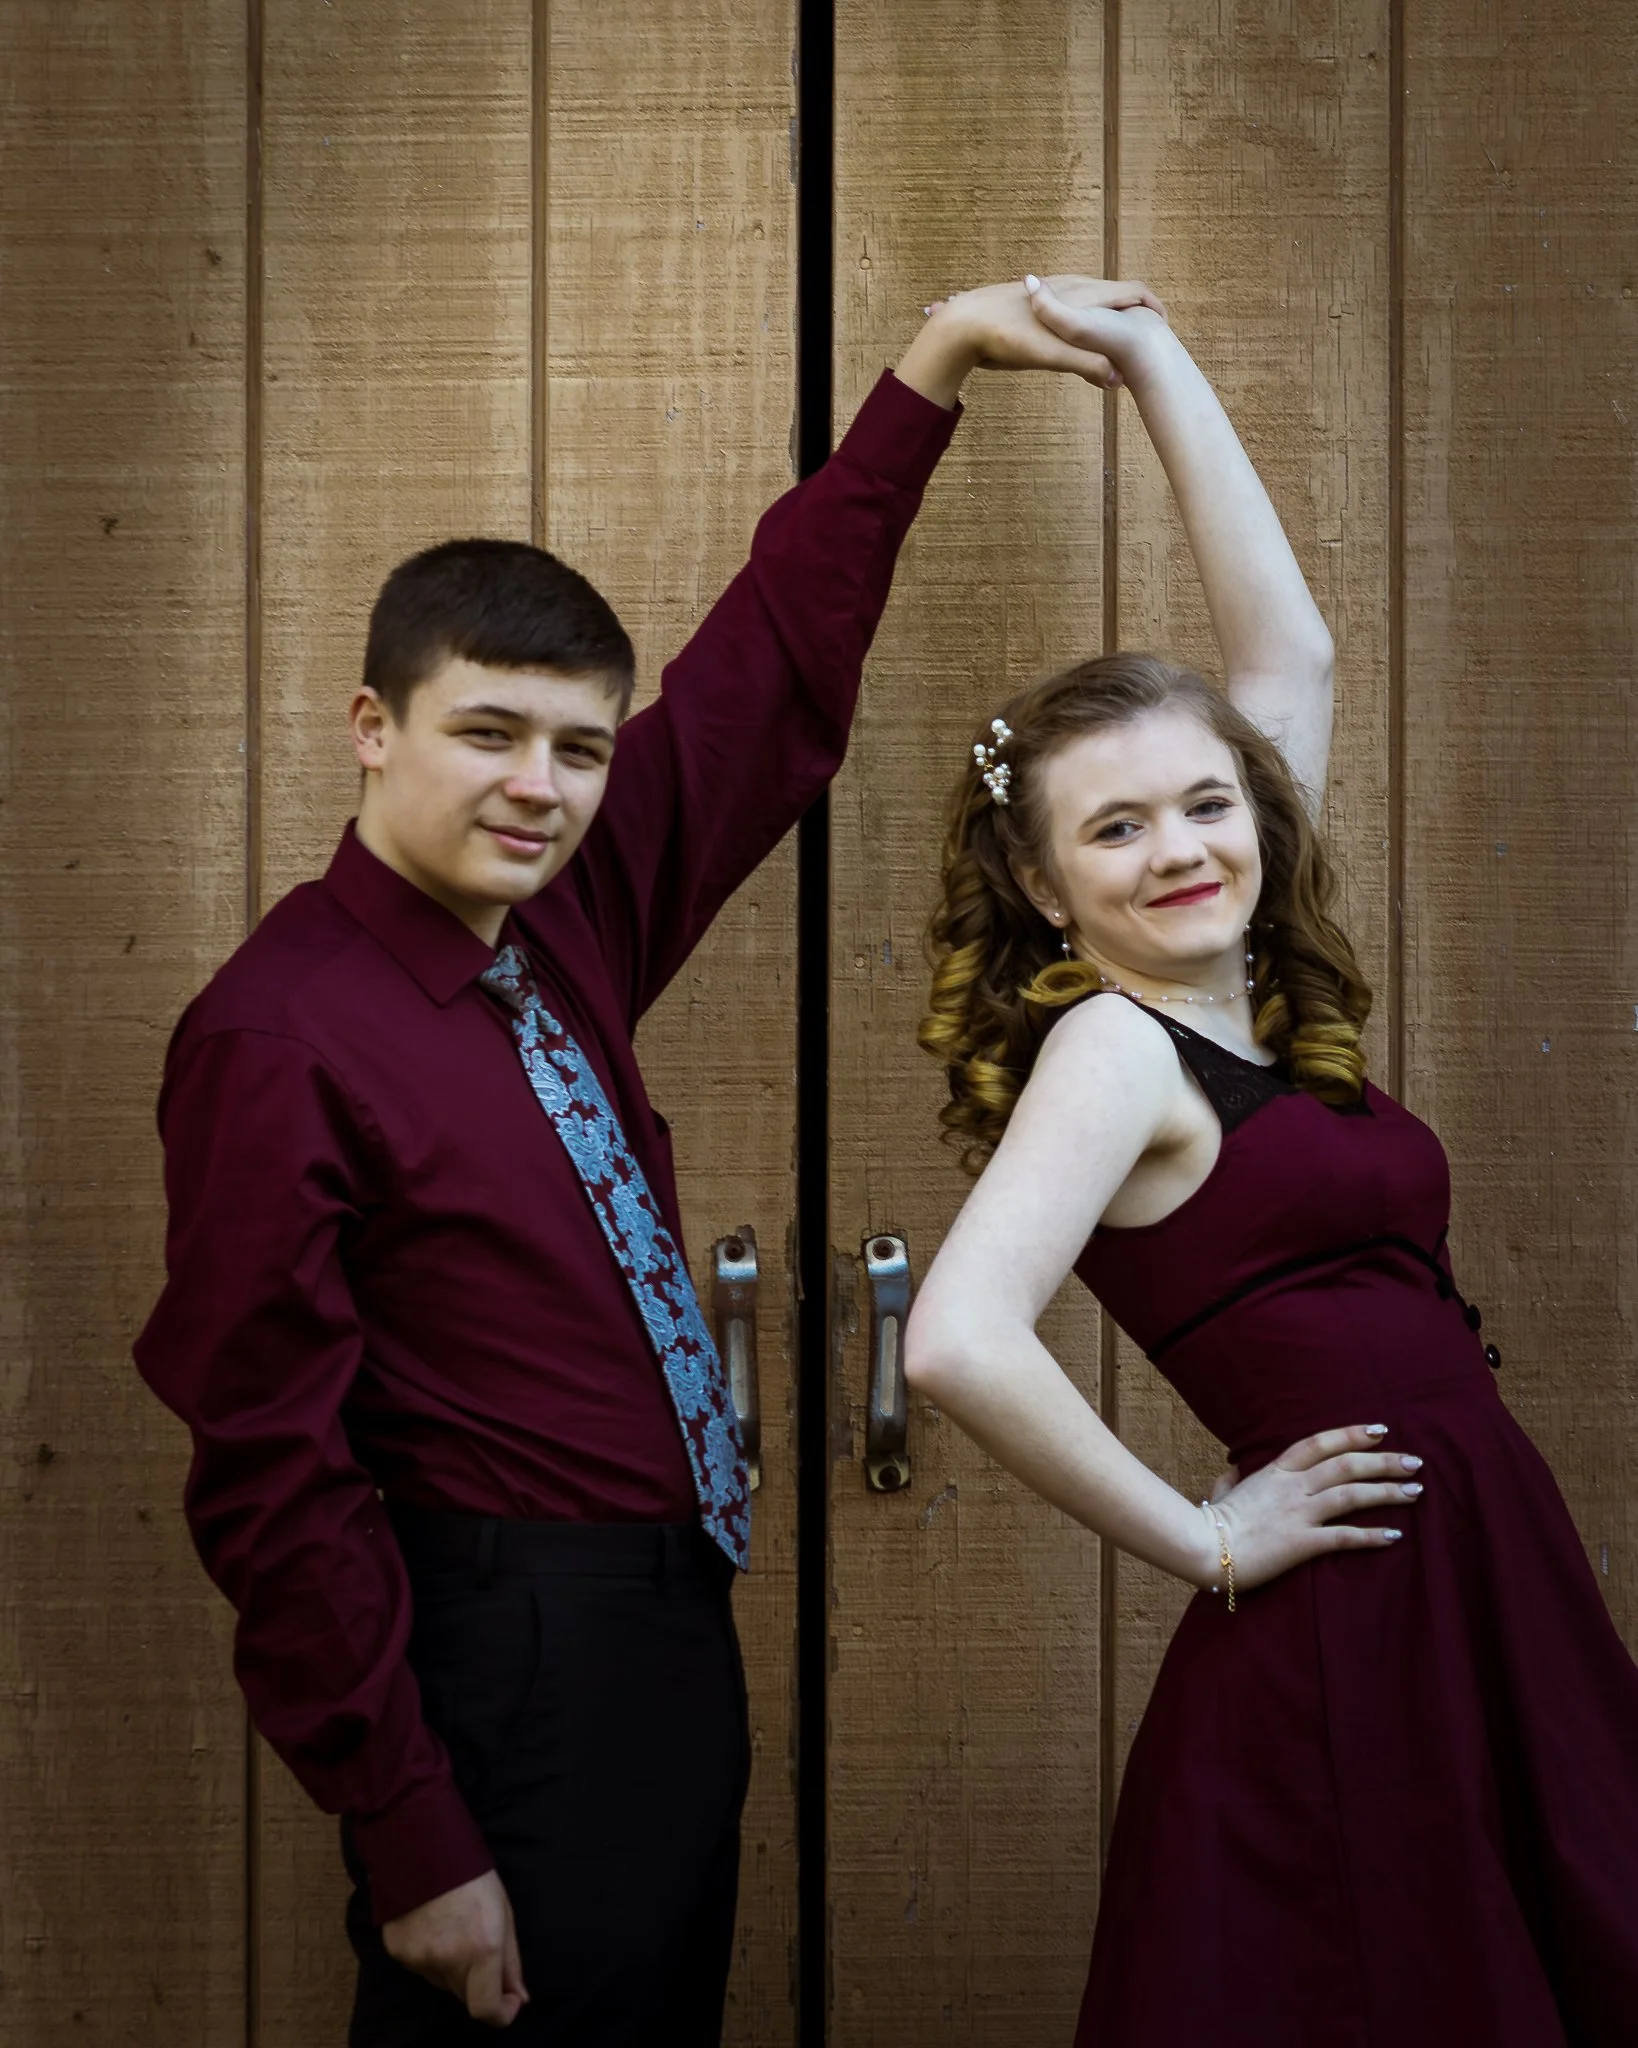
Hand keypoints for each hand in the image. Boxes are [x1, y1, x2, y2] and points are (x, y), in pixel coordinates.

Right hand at [383, 1870, 527, 2027]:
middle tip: (481, 1948)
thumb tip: (519, 1996)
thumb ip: (511, 1960)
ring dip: (453, 1968)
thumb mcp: (503, 1911)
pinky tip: (432, 1924)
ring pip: (441, 1981)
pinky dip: (430, 1956)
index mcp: (482, 1948)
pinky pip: (420, 1967)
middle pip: (465, 1995)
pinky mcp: (397, 1952)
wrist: (421, 1844)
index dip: (501, 2014)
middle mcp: (448, 1959)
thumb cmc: (470, 1873)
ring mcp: (419, 1958)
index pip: (485, 2009)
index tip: (509, 2001)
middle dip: (478, 1983)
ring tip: (454, 1927)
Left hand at [895, 274, 1164, 408]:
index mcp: (1081, 295)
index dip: (1152, 308)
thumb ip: (1087, 365)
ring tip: (1117, 330)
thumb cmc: (1005, 337)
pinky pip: (1066, 308)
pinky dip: (1078, 320)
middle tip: (1151, 328)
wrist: (959, 323)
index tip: (1167, 324)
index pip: (1131, 293)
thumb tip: (1119, 381)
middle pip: (1113, 294)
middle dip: (1132, 311)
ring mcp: (1050, 292)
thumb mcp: (1051, 355)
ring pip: (1088, 299)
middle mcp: (1068, 286)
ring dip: (1105, 314)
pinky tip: (1070, 332)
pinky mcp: (1031, 302)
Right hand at [1200, 1424, 1424, 1592]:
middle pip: (1345, 1465)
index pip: (1320, 1444)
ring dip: (1386, 1492)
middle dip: (1383, 1461)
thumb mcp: (1222, 1490)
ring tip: (1414, 1492)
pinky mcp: (1301, 1543)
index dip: (1351, 1434)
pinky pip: (1343, 1537)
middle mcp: (1292, 1487)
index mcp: (1276, 1471)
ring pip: (1350, 1494)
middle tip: (1414, 1462)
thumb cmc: (1211, 1520)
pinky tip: (1394, 1536)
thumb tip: (1234, 1473)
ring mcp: (1298, 1513)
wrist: (1202, 1546)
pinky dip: (1371, 1536)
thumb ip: (1233, 1479)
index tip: (1380, 1430)